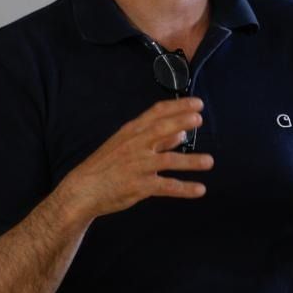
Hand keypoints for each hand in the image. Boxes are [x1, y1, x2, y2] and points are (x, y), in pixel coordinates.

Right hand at [60, 98, 213, 218]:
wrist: (83, 189)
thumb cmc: (107, 165)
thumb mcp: (126, 145)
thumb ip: (154, 140)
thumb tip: (180, 133)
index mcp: (132, 132)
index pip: (157, 113)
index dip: (178, 106)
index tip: (196, 103)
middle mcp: (135, 146)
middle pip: (161, 129)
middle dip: (181, 122)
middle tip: (199, 118)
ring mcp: (138, 166)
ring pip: (168, 160)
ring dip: (190, 161)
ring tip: (209, 161)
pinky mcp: (139, 186)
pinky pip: (166, 187)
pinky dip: (184, 188)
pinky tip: (200, 189)